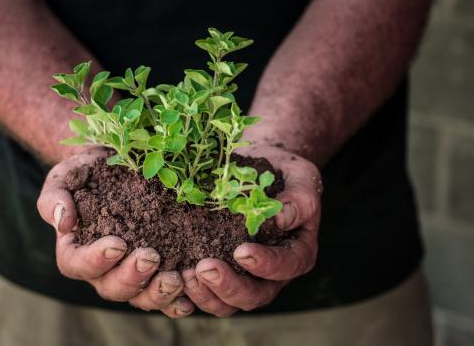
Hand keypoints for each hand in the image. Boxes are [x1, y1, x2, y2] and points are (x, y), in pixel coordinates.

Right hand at [37, 145, 193, 317]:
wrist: (119, 164)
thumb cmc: (88, 172)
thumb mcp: (66, 176)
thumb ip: (54, 197)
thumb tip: (63, 223)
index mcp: (76, 251)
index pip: (78, 265)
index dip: (96, 261)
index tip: (118, 244)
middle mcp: (103, 270)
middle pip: (112, 288)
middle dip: (132, 278)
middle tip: (151, 257)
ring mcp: (131, 274)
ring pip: (140, 298)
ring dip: (158, 294)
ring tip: (175, 278)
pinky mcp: (158, 272)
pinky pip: (166, 298)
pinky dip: (177, 301)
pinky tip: (191, 297)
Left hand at [182, 145, 321, 315]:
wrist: (257, 171)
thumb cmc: (282, 174)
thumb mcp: (300, 178)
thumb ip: (299, 199)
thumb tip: (280, 218)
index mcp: (296, 253)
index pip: (285, 266)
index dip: (265, 264)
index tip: (241, 251)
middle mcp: (271, 275)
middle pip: (253, 296)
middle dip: (228, 286)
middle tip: (204, 268)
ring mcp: (244, 278)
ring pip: (227, 303)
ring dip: (205, 294)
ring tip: (185, 274)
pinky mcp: (219, 274)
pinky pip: (205, 294)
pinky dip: (190, 291)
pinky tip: (174, 275)